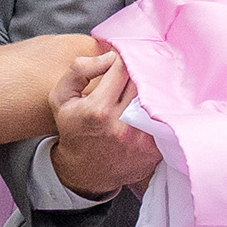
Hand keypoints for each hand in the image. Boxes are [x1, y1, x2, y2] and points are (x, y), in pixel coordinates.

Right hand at [47, 42, 161, 197]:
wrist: (85, 171)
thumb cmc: (74, 128)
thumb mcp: (62, 96)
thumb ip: (80, 69)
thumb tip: (110, 55)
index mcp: (98, 109)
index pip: (122, 67)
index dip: (122, 59)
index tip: (119, 61)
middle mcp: (122, 125)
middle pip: (143, 81)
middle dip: (139, 71)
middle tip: (135, 69)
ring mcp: (141, 139)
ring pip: (157, 99)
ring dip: (152, 89)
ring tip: (145, 86)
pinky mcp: (155, 150)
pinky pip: (164, 119)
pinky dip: (159, 109)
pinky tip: (151, 107)